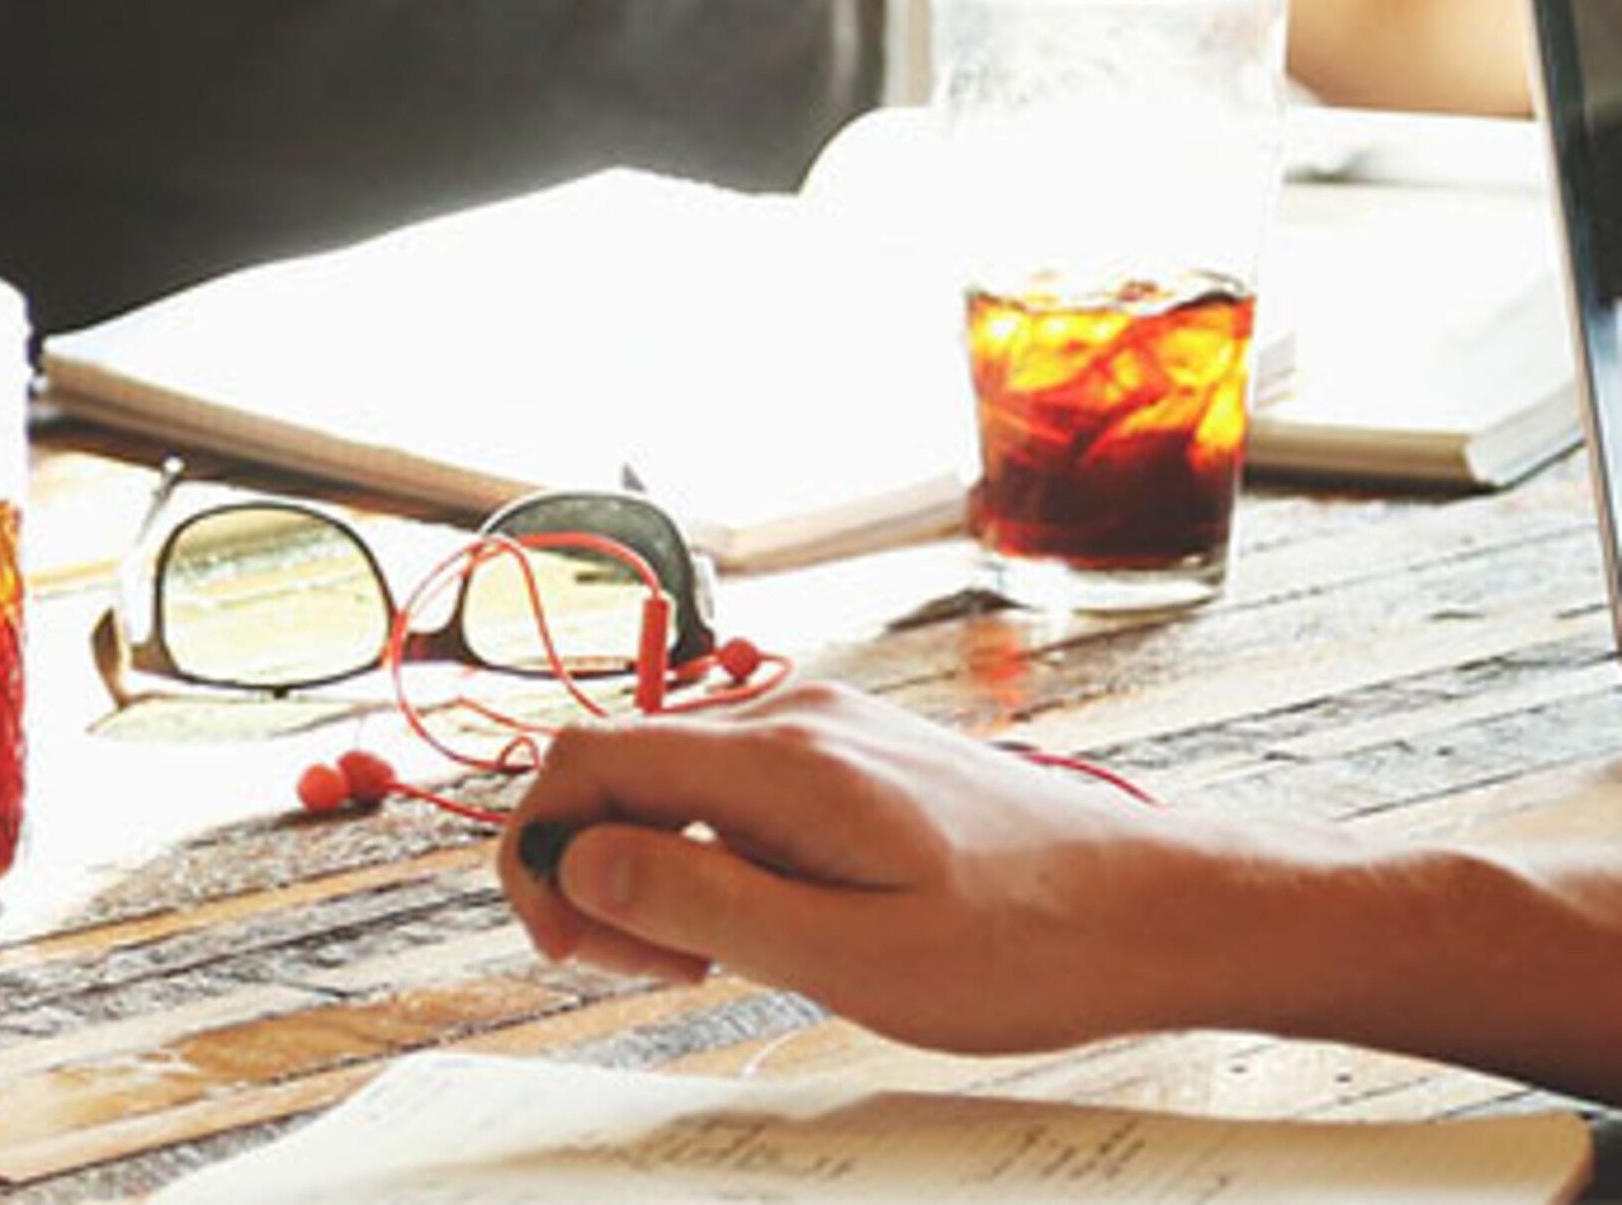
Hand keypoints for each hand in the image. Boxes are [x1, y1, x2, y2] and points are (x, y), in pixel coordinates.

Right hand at [496, 679, 1210, 1053]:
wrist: (1148, 904)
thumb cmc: (1019, 944)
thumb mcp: (850, 956)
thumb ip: (702, 899)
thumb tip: (575, 859)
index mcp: (778, 756)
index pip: (589, 757)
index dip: (539, 847)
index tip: (564, 944)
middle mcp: (789, 714)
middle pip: (622, 764)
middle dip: (596, 867)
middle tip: (651, 972)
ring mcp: (821, 723)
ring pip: (672, 776)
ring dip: (653, 863)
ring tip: (712, 960)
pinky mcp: (846, 749)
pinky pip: (729, 782)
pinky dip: (707, 848)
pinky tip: (756, 917)